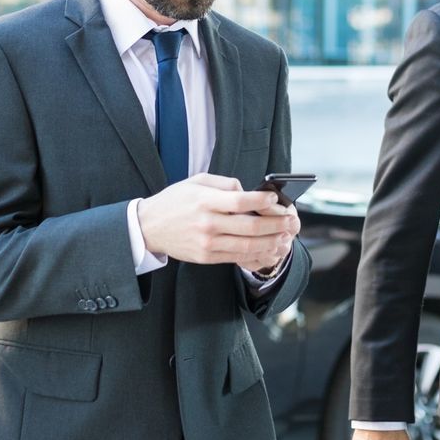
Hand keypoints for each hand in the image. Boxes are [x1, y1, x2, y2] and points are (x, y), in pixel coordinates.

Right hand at [135, 175, 295, 269]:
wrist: (149, 227)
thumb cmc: (175, 201)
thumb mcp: (196, 182)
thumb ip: (224, 184)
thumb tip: (248, 190)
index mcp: (205, 201)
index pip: (241, 201)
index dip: (262, 201)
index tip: (275, 200)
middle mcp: (207, 223)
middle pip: (250, 226)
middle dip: (275, 224)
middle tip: (290, 221)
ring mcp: (207, 243)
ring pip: (247, 245)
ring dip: (271, 242)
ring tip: (285, 237)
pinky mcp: (207, 257)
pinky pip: (237, 258)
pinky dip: (257, 255)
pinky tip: (270, 250)